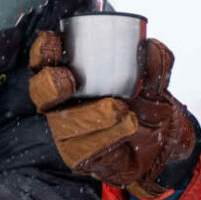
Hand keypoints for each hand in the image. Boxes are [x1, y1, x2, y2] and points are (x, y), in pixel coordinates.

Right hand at [29, 31, 199, 199]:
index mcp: (70, 76)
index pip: (43, 61)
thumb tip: (148, 46)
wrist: (160, 143)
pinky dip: (108, 136)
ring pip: (64, 124)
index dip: (42, 51)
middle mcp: (61, 104)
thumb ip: (156, 61)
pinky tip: (128, 126)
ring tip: (122, 109)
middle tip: (71, 81)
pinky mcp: (79, 157)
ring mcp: (67, 132)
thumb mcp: (155, 80)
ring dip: (92, 115)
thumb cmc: (145, 104)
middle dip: (50, 85)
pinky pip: (84, 150)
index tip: (55, 42)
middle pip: (40, 93)